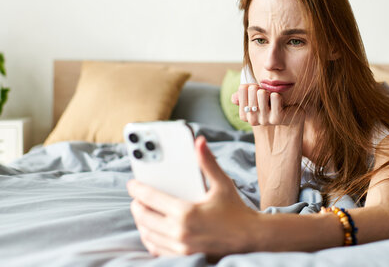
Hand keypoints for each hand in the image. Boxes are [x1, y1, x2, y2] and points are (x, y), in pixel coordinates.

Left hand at [127, 136, 259, 259]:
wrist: (249, 238)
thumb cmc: (236, 210)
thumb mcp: (222, 183)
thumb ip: (207, 162)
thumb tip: (199, 142)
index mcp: (186, 212)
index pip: (151, 198)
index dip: (137, 189)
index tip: (131, 184)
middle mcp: (179, 232)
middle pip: (144, 217)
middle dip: (136, 205)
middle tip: (136, 197)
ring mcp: (180, 247)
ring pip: (147, 234)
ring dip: (141, 222)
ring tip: (142, 211)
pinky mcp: (183, 256)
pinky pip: (156, 248)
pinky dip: (149, 238)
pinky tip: (151, 229)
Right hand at [232, 84, 304, 126]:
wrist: (288, 114)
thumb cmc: (270, 103)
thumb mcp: (255, 98)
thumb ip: (243, 96)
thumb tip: (234, 98)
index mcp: (244, 115)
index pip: (242, 89)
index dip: (250, 85)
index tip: (255, 88)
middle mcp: (252, 120)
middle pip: (252, 90)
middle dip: (260, 87)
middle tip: (265, 92)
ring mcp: (264, 120)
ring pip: (262, 93)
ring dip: (269, 91)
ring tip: (271, 96)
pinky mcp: (276, 118)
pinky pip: (275, 97)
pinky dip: (278, 95)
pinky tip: (279, 100)